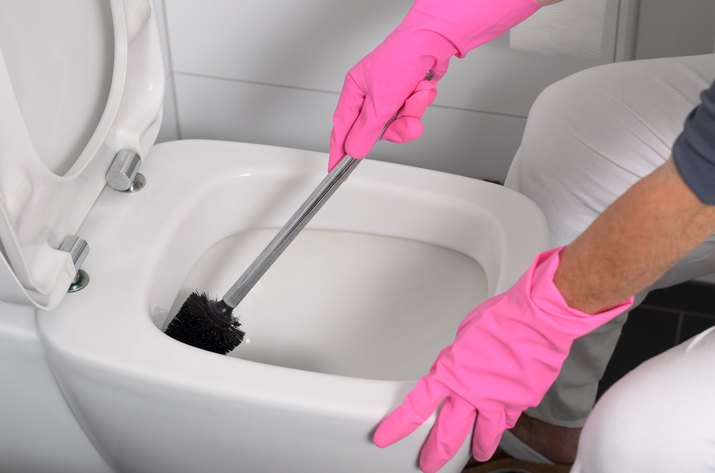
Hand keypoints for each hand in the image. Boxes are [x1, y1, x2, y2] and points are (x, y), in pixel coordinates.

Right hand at [328, 0, 541, 170]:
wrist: (435, 41)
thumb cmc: (403, 57)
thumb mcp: (381, 101)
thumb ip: (366, 130)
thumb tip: (354, 149)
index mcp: (355, 90)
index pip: (342, 127)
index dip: (340, 149)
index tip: (337, 169)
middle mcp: (370, 93)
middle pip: (375, 130)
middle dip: (394, 128)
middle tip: (403, 123)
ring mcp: (390, 95)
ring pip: (396, 125)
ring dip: (410, 114)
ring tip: (416, 98)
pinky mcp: (407, 96)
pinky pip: (411, 115)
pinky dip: (419, 105)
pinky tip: (421, 90)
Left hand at [373, 247, 632, 471]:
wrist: (538, 320)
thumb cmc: (502, 319)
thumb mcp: (465, 333)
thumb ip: (458, 356)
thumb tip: (459, 362)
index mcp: (450, 373)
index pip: (417, 407)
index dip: (398, 426)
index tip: (385, 438)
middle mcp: (471, 393)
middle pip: (446, 433)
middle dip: (434, 452)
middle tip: (427, 464)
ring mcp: (497, 401)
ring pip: (483, 436)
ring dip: (477, 447)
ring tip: (475, 454)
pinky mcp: (520, 402)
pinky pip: (509, 419)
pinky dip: (504, 423)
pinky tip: (502, 426)